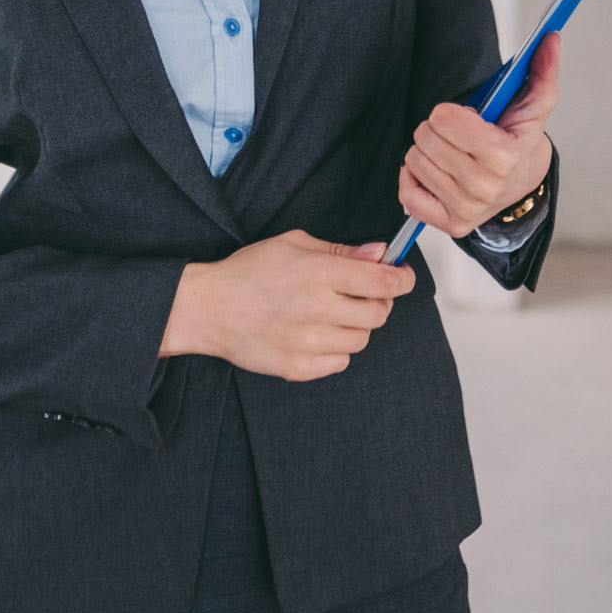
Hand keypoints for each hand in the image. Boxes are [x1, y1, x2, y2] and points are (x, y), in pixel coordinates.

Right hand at [160, 231, 414, 379]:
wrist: (209, 308)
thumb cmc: (249, 272)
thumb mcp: (294, 244)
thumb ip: (341, 251)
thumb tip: (379, 253)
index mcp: (318, 273)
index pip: (383, 281)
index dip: (402, 278)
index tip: (402, 276)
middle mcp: (317, 308)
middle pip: (379, 313)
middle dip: (379, 301)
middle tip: (364, 294)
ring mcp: (308, 342)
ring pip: (362, 340)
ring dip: (356, 326)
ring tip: (332, 313)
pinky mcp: (298, 367)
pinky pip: (340, 362)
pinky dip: (336, 349)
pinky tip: (317, 333)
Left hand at [398, 33, 560, 236]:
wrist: (523, 185)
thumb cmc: (521, 140)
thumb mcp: (535, 105)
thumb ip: (542, 69)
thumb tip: (551, 37)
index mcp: (503, 155)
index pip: (443, 118)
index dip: (451, 111)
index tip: (468, 117)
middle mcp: (483, 187)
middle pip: (424, 137)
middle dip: (437, 129)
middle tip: (458, 135)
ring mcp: (465, 209)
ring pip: (413, 160)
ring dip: (428, 151)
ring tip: (452, 153)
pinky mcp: (449, 223)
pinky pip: (407, 192)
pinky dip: (415, 177)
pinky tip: (436, 172)